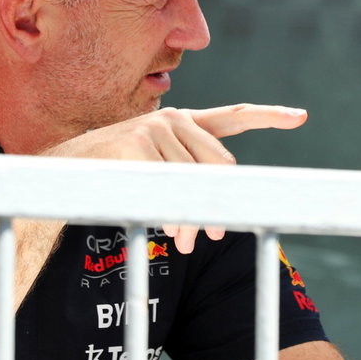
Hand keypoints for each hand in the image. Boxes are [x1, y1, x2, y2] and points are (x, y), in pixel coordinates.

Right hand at [43, 103, 307, 252]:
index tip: (300, 116)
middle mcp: (171, 119)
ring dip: (193, 222)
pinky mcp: (137, 145)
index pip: (233, 116)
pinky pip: (171, 191)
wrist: (60, 176)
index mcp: (181, 122)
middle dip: (219, 205)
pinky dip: (172, 217)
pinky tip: (165, 230)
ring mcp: (153, 129)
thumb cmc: (113, 178)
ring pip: (197, 185)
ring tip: (184, 243)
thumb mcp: (156, 175)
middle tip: (211, 240)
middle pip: (222, 167)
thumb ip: (189, 181)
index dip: (269, 115)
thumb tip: (223, 212)